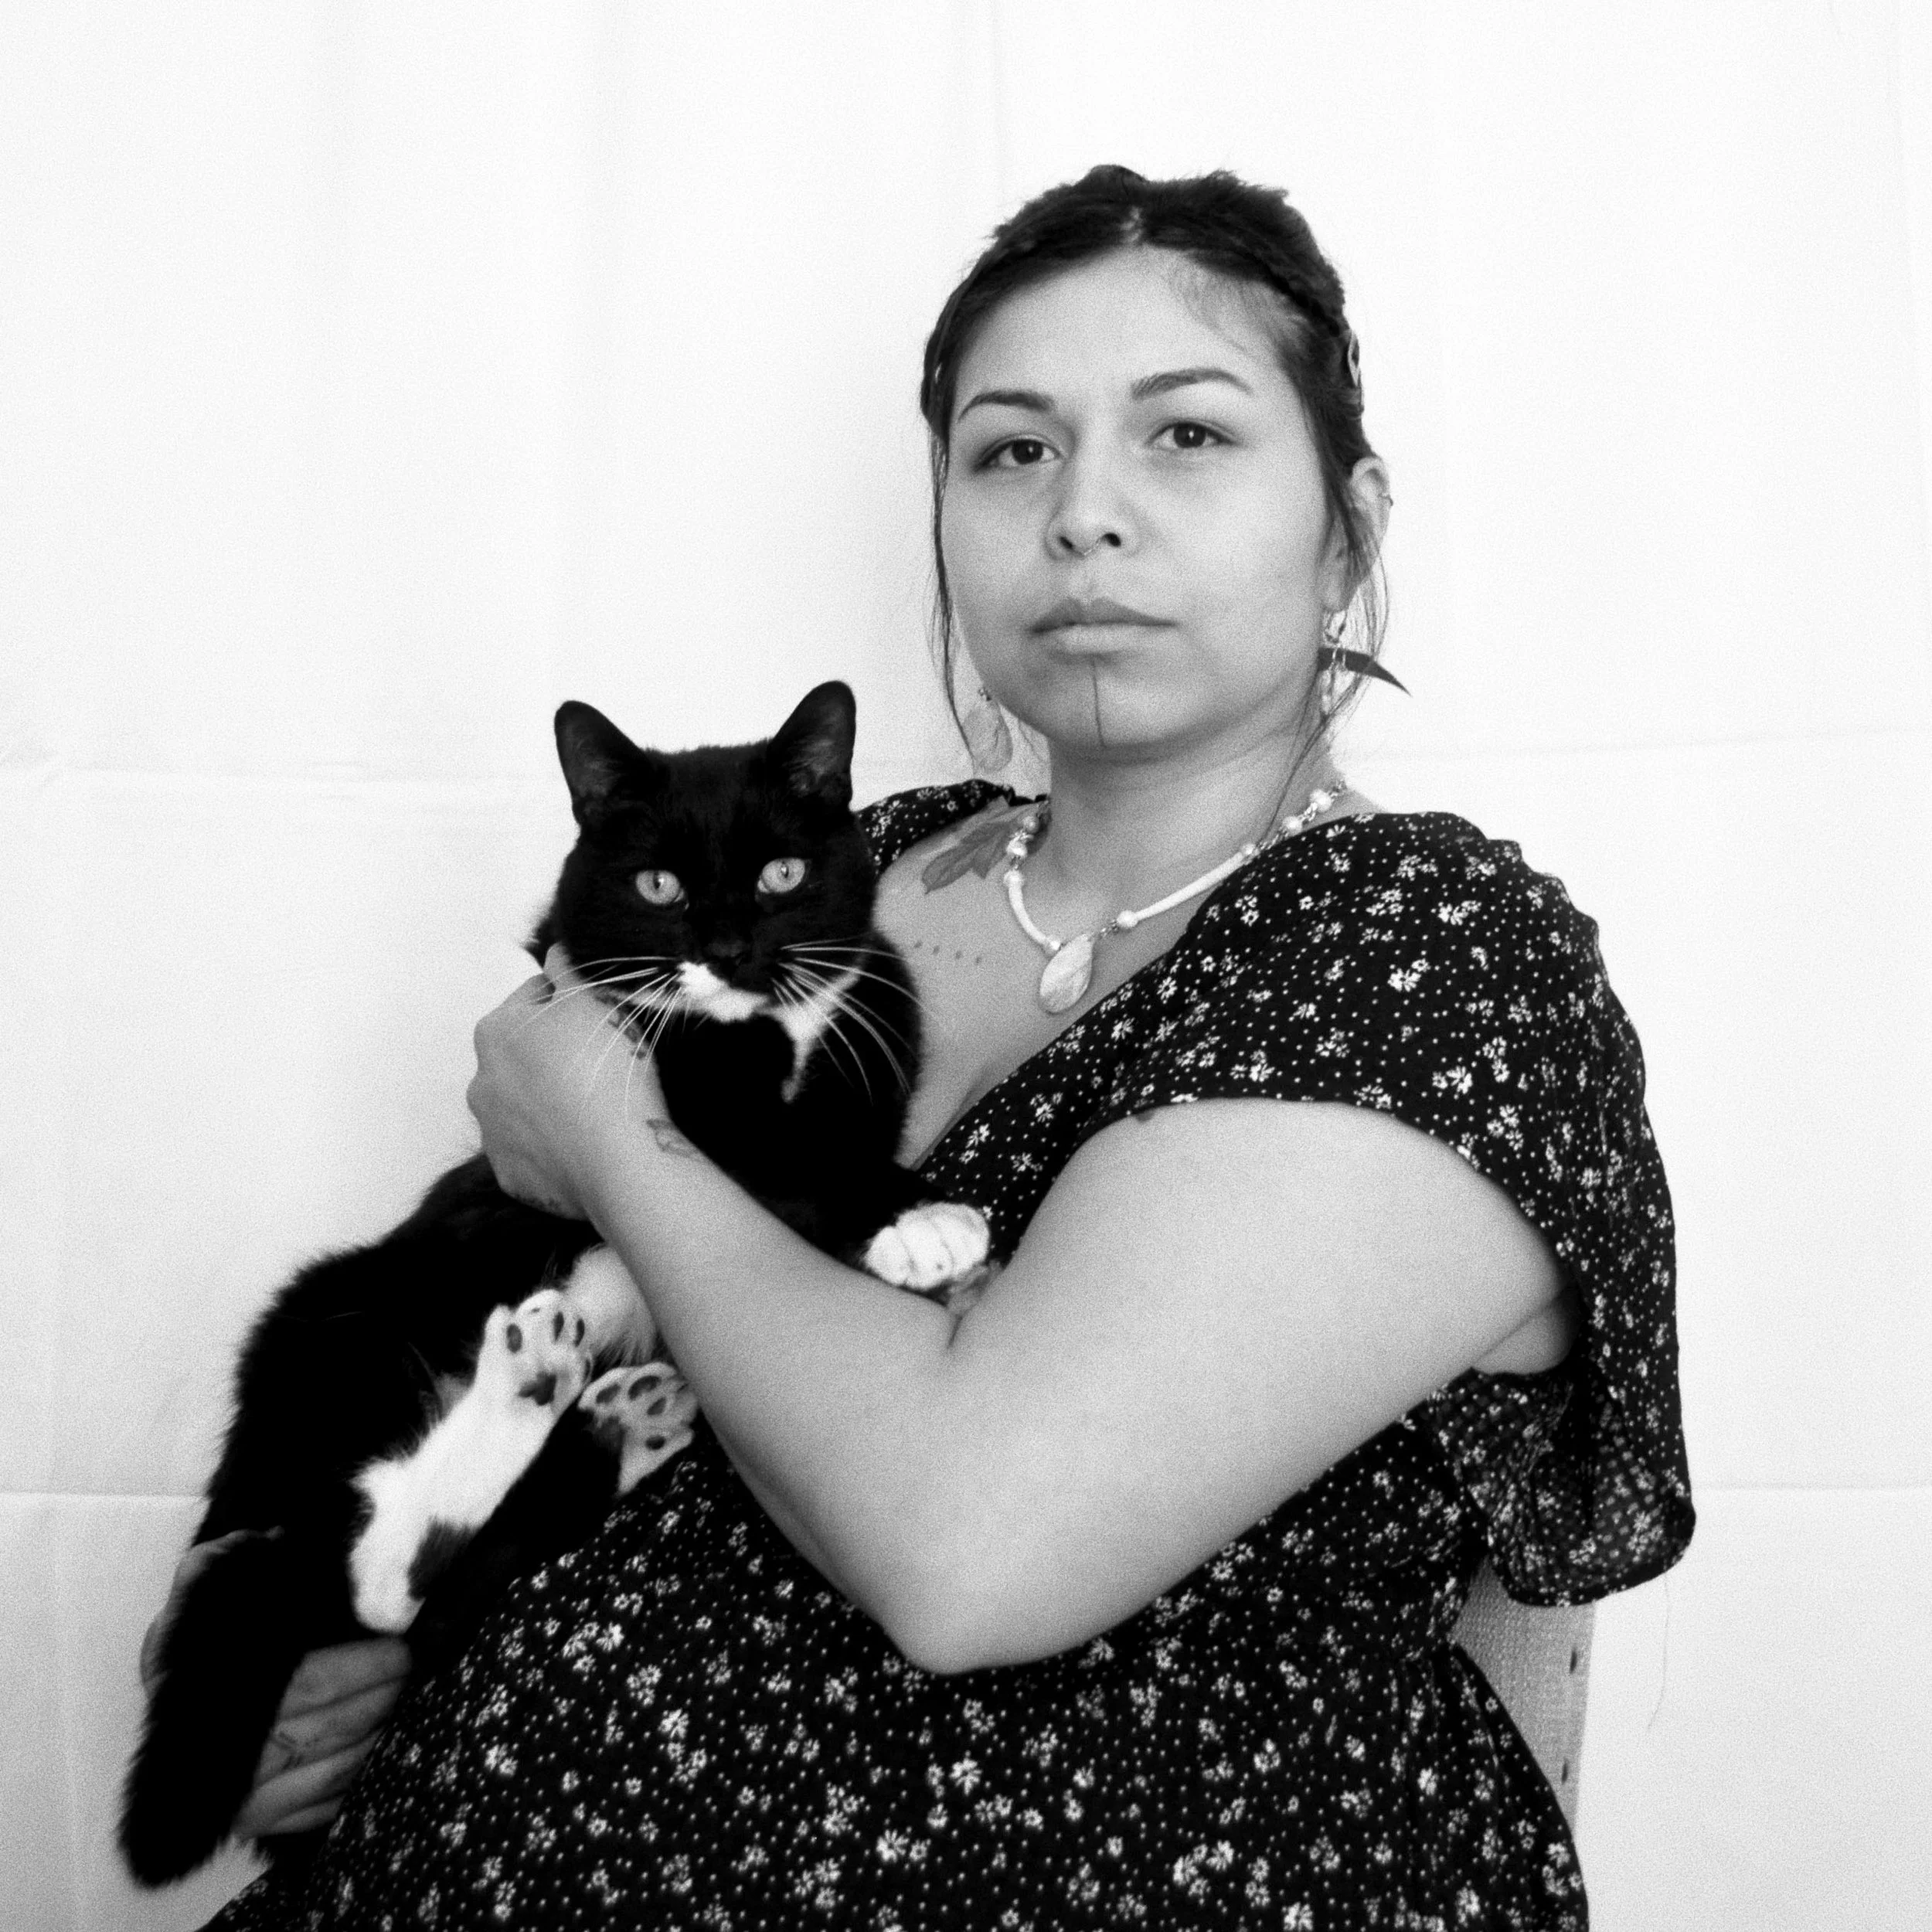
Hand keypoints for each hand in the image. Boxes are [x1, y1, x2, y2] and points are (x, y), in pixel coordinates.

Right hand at [141, 1536, 411, 1838]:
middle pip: (326, 1731)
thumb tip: (275, 1536)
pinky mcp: (252, 1824)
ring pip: (326, 1774)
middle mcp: (220, 1754)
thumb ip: (230, 1561)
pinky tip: (382, 1755)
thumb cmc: (205, 1637)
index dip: (361, 1668)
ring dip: (376, 1742)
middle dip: (381, 1700)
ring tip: (410, 1707)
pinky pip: (314, 1811)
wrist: (175, 1703)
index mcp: (209, 1690)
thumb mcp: (207, 1590)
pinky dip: (353, 1785)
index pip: (308, 1684)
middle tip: (417, 1673)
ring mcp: (235, 1798)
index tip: (402, 1649)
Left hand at [467, 945, 666, 1218]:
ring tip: (595, 1107)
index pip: (534, 999)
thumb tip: (555, 952)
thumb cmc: (606, 1069)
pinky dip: (555, 1145)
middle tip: (601, 1064)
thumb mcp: (595, 998)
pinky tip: (587, 1142)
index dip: (572, 1003)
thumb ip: (568, 967)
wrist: (618, 1158)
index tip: (601, 1018)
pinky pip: (534, 1151)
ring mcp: (493, 1134)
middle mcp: (480, 1082)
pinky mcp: (511, 1175)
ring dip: (551, 1100)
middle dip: (553, 1055)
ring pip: (525, 1104)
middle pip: (523, 1055)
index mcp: (494, 1031)